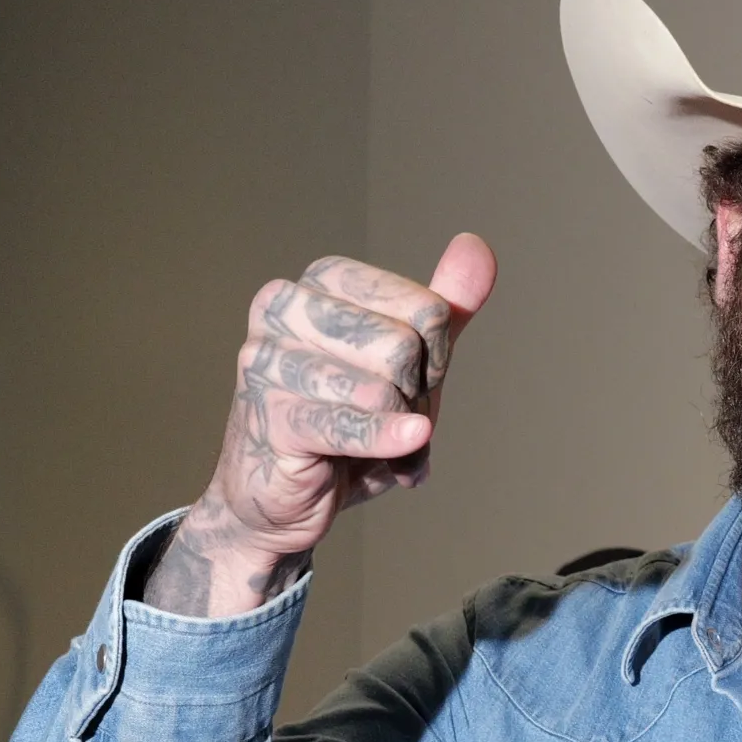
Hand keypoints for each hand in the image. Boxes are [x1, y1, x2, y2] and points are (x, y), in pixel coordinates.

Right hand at [145, 234, 496, 616]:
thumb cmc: (350, 416)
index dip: (436, 356)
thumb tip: (476, 245)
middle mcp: (283, 306)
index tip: (412, 379)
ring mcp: (266, 359)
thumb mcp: (412, 357)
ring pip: (382, 389)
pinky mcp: (268, 414)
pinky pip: (352, 425)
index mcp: (320, 280)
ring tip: (375, 440)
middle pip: (405, 346)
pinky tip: (407, 451)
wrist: (286, 496)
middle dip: (415, 395)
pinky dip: (389, 441)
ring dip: (399, 427)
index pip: (426, 308)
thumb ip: (447, 303)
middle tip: (389, 414)